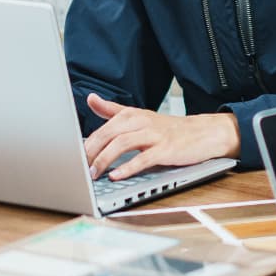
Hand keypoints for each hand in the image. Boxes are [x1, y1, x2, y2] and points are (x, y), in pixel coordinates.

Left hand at [83, 95, 239, 179]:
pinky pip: (144, 158)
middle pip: (109, 134)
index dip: (86, 144)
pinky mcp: (166, 149)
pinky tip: (116, 176)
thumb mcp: (138, 116)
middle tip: (79, 168)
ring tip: (94, 174)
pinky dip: (128, 168)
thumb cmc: (168, 128)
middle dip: (91, 152)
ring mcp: (154, 135)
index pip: (102, 128)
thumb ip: (112, 110)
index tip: (73, 158)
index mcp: (131, 115)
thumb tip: (90, 98)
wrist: (203, 133)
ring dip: (105, 160)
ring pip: (123, 144)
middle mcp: (141, 121)